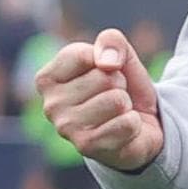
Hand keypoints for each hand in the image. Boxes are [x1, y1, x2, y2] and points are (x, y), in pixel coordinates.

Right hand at [37, 27, 164, 171]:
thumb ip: (111, 41)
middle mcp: (50, 105)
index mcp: (48, 78)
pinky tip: (122, 130)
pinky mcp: (87, 147)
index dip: (107, 60)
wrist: (139, 126)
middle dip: (120, 84)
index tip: (104, 73)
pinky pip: (127, 123)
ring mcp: (66, 128)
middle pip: (103, 78)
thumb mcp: (119, 55)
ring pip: (116, 100)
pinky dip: (133, 124)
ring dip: (126, 105)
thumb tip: (107, 63)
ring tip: (117, 112)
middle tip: (114, 97)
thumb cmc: (122, 87)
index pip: (83, 55)